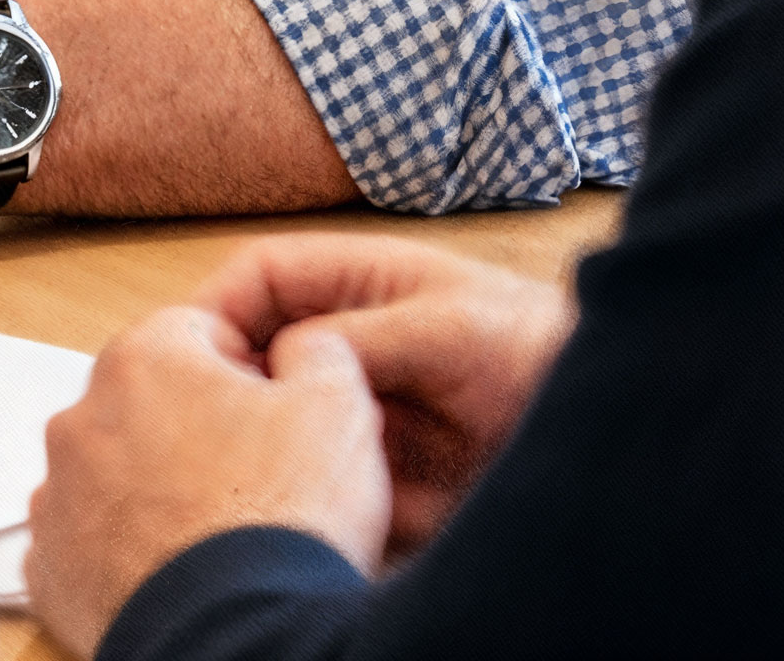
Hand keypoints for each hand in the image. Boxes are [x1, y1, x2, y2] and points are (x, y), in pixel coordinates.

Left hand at [27, 307, 387, 658]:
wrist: (243, 642)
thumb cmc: (283, 522)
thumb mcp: (338, 406)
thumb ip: (317, 350)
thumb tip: (305, 347)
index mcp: (143, 358)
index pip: (197, 334)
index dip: (247, 372)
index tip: (274, 414)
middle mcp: (82, 418)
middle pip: (149, 401)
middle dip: (194, 428)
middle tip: (251, 478)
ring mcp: (59, 499)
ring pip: (112, 471)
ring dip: (152, 487)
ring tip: (213, 532)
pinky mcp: (51, 572)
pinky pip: (87, 543)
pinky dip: (122, 552)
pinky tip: (172, 570)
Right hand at [196, 235, 577, 552]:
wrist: (593, 425)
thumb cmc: (531, 347)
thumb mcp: (444, 325)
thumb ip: (360, 333)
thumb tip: (281, 358)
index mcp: (354, 285)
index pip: (261, 277)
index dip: (220, 305)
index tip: (189, 353)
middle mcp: (344, 345)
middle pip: (257, 353)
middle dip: (230, 385)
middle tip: (214, 424)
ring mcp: (356, 409)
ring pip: (279, 421)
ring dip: (270, 443)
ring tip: (275, 468)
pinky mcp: (373, 473)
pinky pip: (319, 483)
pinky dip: (312, 496)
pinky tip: (324, 506)